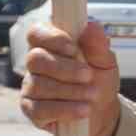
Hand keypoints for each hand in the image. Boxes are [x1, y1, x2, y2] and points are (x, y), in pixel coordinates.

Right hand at [19, 21, 121, 135]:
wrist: (102, 110)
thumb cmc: (99, 79)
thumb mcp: (105, 61)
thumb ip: (98, 44)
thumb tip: (91, 25)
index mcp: (51, 44)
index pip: (36, 33)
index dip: (52, 39)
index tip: (74, 49)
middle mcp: (36, 64)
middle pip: (35, 59)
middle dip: (64, 68)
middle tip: (88, 75)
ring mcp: (30, 87)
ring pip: (38, 85)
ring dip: (70, 91)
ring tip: (92, 95)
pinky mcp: (30, 109)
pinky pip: (39, 109)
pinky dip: (65, 109)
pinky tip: (83, 110)